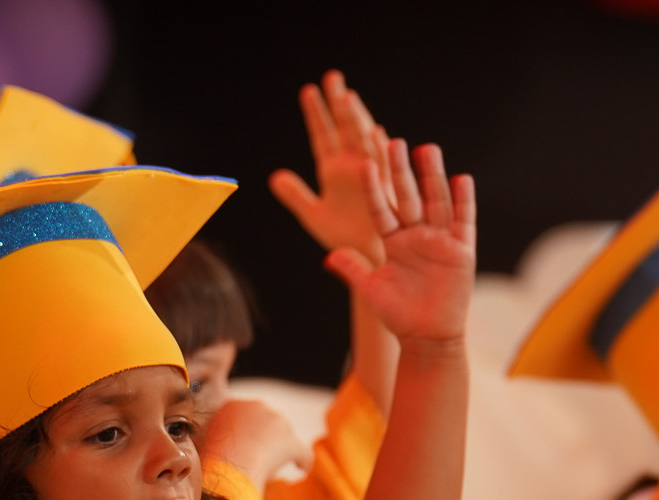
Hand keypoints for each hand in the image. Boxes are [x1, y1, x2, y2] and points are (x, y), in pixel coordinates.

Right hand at [201, 398, 311, 489]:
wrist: (225, 468)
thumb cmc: (209, 459)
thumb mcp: (201, 440)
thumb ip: (209, 436)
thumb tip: (199, 442)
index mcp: (233, 405)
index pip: (246, 415)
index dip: (247, 431)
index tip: (243, 444)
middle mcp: (257, 407)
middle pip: (266, 422)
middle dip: (264, 437)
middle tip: (256, 456)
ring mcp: (276, 422)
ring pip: (283, 436)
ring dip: (280, 449)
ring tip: (273, 465)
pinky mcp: (291, 443)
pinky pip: (301, 452)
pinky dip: (302, 460)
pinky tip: (302, 467)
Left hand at [270, 71, 395, 264]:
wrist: (366, 262)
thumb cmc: (344, 241)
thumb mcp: (313, 215)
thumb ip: (295, 195)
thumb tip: (274, 176)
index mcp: (335, 172)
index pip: (323, 136)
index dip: (315, 114)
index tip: (308, 90)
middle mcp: (353, 168)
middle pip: (344, 130)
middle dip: (338, 104)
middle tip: (331, 77)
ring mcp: (370, 177)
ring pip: (363, 143)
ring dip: (357, 121)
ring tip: (347, 97)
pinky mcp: (384, 193)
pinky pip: (381, 169)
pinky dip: (378, 151)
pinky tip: (373, 131)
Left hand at [325, 140, 475, 346]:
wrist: (428, 338)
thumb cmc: (400, 316)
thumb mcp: (372, 290)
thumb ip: (353, 270)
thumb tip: (329, 256)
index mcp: (393, 241)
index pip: (381, 209)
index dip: (373, 188)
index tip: (364, 164)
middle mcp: (416, 235)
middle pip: (409, 197)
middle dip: (402, 172)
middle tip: (395, 143)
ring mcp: (440, 240)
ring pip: (436, 202)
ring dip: (432, 177)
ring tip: (427, 149)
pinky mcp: (461, 251)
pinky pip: (464, 222)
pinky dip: (463, 202)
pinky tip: (461, 179)